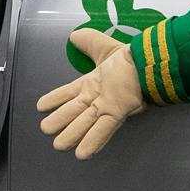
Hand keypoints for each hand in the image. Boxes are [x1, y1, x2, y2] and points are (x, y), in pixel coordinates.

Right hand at [36, 29, 145, 159]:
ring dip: (72, 135)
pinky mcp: (118, 112)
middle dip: (60, 120)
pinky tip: (82, 154)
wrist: (149, 61)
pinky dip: (92, 141)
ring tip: (59, 145)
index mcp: (93, 82)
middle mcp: (97, 97)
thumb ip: (88, 41)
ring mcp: (107, 107)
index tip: (40, 106)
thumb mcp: (104, 46)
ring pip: (85, 123)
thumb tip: (73, 36)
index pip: (69, 92)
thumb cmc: (129, 56)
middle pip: (74, 111)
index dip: (55, 98)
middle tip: (46, 129)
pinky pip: (103, 129)